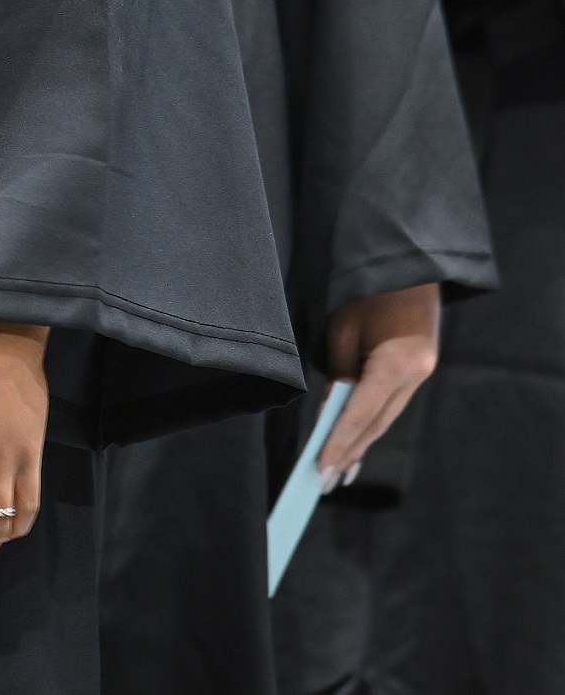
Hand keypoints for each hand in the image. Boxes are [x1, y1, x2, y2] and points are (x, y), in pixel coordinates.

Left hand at [318, 282, 441, 486]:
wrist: (408, 258)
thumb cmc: (367, 284)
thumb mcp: (344, 324)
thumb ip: (340, 370)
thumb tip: (334, 408)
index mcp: (398, 362)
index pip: (361, 413)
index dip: (339, 443)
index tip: (320, 470)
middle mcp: (416, 373)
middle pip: (376, 423)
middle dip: (349, 453)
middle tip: (323, 484)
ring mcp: (421, 372)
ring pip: (385, 416)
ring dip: (360, 444)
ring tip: (338, 473)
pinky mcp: (418, 367)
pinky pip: (390, 403)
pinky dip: (371, 423)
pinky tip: (357, 442)